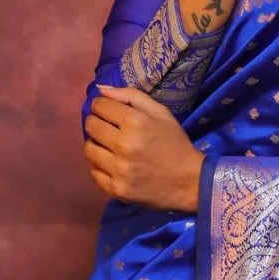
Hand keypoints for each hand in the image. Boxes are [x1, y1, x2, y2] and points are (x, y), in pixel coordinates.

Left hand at [84, 86, 204, 211]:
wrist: (190, 182)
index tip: (109, 111)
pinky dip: (100, 166)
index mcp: (135, 122)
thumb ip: (130, 96)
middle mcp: (123, 145)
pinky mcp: (116, 189)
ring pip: (88, 149)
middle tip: (108, 128)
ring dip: (96, 144)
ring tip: (110, 146)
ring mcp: (118, 170)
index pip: (99, 106)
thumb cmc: (175, 143)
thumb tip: (100, 89)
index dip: (101, 106)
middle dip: (97, 122)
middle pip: (90, 126)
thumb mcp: (161, 113)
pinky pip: (94, 172)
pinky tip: (113, 164)